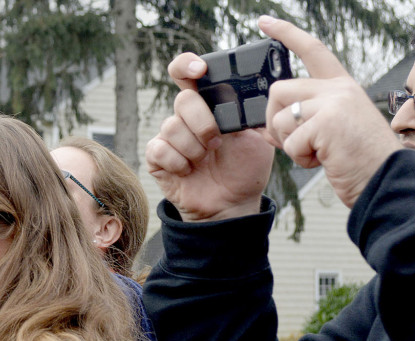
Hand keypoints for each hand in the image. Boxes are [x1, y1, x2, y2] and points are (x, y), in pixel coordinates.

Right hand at [145, 54, 273, 221]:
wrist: (233, 203)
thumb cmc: (245, 169)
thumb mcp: (257, 136)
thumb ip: (249, 112)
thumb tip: (251, 91)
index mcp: (208, 104)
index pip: (187, 73)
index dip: (187, 65)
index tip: (199, 70)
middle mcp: (186, 117)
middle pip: (183, 100)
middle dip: (203, 123)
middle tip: (217, 143)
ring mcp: (170, 137)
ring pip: (172, 126)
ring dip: (194, 148)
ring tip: (205, 161)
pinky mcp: (157, 158)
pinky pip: (160, 149)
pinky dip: (178, 162)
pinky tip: (189, 171)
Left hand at [258, 16, 401, 206]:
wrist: (386, 181)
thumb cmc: (360, 162)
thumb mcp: (332, 131)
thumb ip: (306, 118)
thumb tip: (266, 126)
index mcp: (342, 87)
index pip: (312, 50)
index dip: (286, 34)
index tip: (264, 22)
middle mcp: (339, 89)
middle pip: (278, 91)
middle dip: (273, 122)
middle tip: (293, 142)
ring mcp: (334, 103)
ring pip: (280, 118)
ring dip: (289, 144)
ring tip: (318, 152)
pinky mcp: (327, 122)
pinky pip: (289, 142)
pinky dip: (300, 158)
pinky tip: (324, 160)